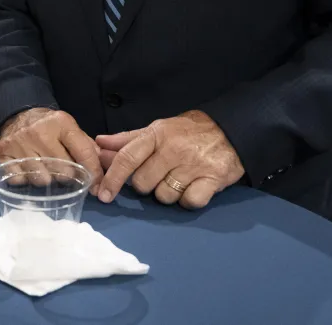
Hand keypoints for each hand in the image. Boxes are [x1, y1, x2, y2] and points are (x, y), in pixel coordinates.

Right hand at [0, 108, 103, 194]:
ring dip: (47, 179)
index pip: (83, 152)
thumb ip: (87, 147)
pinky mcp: (4, 153)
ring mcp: (20, 143)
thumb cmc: (49, 126)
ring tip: (47, 171)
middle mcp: (39, 132)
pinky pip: (20, 180)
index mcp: (61, 123)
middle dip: (68, 177)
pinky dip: (26, 179)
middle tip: (67, 175)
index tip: (96, 186)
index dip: (93, 172)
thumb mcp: (69, 128)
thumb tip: (103, 174)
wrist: (17, 114)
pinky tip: (29, 170)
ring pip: (42, 179)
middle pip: (63, 171)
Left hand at [95, 111, 244, 208]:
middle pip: (143, 183)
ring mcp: (194, 165)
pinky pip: (189, 202)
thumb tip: (99, 143)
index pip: (128, 158)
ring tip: (179, 178)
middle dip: (146, 184)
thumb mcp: (158, 129)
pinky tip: (193, 186)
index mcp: (157, 134)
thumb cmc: (188, 132)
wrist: (231, 130)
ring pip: (164, 196)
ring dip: (168, 193)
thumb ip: (128, 139)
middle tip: (159, 174)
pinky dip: (189, 199)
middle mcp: (173, 149)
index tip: (104, 194)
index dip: (112, 178)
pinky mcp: (213, 179)